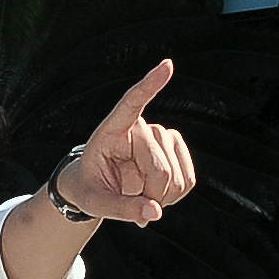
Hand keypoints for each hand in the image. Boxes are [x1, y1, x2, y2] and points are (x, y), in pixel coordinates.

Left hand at [58, 60, 198, 224]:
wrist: (99, 187)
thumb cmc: (91, 188)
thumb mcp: (95, 202)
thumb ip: (121, 208)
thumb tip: (154, 212)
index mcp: (112, 130)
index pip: (132, 103)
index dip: (150, 86)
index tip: (168, 66)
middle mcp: (141, 127)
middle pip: (159, 170)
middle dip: (149, 196)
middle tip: (132, 204)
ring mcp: (162, 135)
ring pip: (175, 178)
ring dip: (161, 198)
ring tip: (141, 197)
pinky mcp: (177, 148)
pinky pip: (187, 181)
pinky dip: (174, 197)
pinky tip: (156, 195)